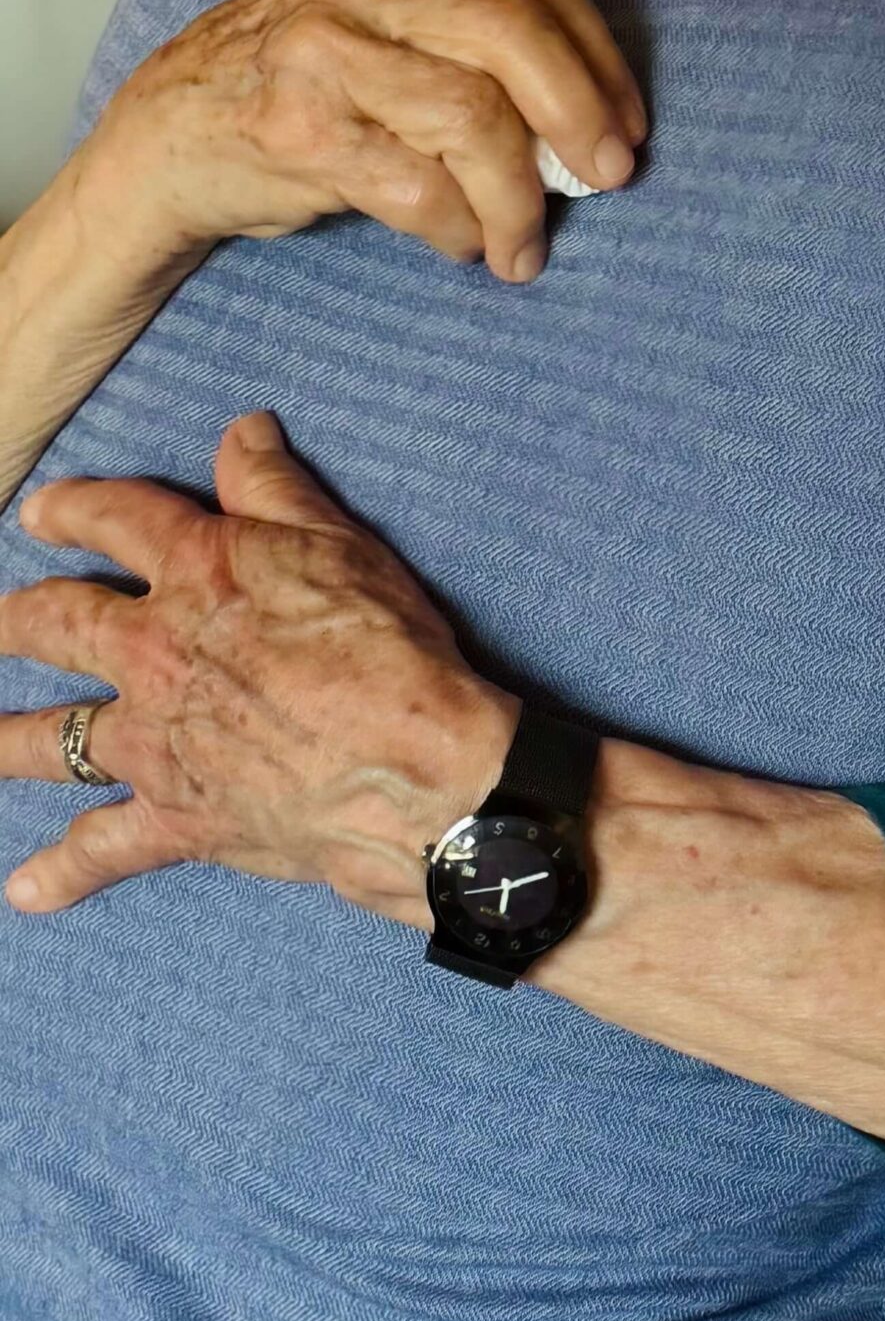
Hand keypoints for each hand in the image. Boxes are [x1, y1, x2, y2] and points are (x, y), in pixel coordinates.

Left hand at [0, 413, 519, 921]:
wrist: (408, 767)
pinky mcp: (175, 816)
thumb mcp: (339, 544)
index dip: (75, 509)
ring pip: (54, 739)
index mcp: (196, 572)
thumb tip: (240, 430)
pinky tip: (27, 889)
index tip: (43, 513)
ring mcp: (154, 740)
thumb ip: (276, 487)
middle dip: (17, 620)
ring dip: (4, 739)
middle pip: (57, 625)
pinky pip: (104, 848)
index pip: (116, 520)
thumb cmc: (385, 647)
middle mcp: (154, 651)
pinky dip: (64, 872)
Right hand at [84, 0, 647, 283]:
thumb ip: (475, 48)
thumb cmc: (309, 87)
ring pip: (473, 119)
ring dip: (517, 201)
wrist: (169, 132)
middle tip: (609, 180)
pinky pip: (418, 187)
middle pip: (515, 39)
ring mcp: (322, 53)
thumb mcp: (389, 30)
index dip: (602, 67)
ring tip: (522, 247)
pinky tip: (462, 242)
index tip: (630, 130)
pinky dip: (459, 228)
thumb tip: (592, 125)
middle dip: (580, 118)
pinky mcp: (297, 130)